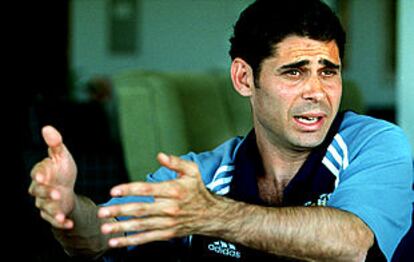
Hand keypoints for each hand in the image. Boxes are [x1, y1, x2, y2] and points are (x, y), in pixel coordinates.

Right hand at [28, 125, 77, 228]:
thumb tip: (47, 128)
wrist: (66, 187)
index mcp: (42, 173)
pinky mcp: (53, 213)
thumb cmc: (62, 170)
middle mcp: (40, 189)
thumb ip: (55, 144)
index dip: (40, 175)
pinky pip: (54, 220)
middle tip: (56, 194)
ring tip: (61, 213)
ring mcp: (45, 202)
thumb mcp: (62, 156)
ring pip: (45, 208)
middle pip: (39, 192)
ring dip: (53, 211)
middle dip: (47, 193)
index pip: (37, 173)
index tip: (43, 176)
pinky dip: (61, 222)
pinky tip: (69, 223)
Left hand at [98, 153, 218, 247]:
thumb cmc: (198, 190)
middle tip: (102, 211)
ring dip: (121, 227)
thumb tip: (160, 155)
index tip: (114, 191)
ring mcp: (168, 222)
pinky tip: (116, 242)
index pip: (148, 190)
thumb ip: (176, 162)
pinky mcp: (167, 233)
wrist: (210, 214)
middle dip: (120, 210)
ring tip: (105, 228)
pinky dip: (130, 241)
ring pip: (141, 225)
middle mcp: (170, 208)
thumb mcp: (192, 171)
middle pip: (141, 209)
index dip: (130, 190)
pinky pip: (146, 238)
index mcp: (173, 190)